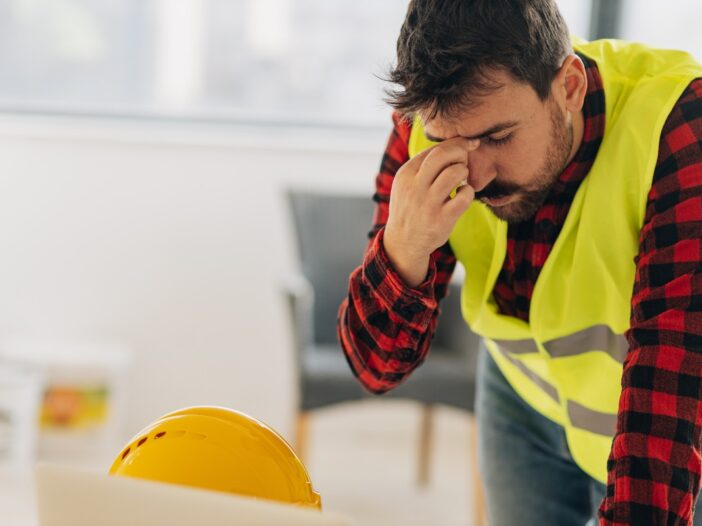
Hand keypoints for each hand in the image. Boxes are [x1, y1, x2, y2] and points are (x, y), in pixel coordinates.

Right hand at [383, 137, 480, 287]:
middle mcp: (414, 187)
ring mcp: (427, 203)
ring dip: (464, 172)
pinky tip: (463, 195)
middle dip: (460, 152)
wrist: (404, 242)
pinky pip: (464, 196)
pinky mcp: (441, 219)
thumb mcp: (406, 184)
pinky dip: (468, 192)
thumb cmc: (411, 208)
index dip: (454, 144)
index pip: (433, 149)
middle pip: (442, 154)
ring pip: (455, 172)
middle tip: (465, 159)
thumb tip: (453, 144)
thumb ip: (422, 166)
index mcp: (405, 174)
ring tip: (461, 179)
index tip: (465, 145)